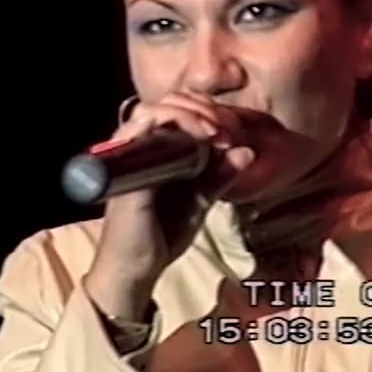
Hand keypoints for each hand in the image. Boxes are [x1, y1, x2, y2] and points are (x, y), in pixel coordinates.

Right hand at [84, 92, 310, 320]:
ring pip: (150, 111)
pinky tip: (195, 134)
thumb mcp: (201, 201)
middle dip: (200, 108)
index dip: (206, 110)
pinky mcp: (124, 170)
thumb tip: (247, 152)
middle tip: (224, 130)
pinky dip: (165, 124)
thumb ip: (220, 176)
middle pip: (164, 102)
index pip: (178, 109)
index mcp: (157, 150)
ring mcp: (128, 155)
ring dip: (186, 114)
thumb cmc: (163, 234)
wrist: (138, 269)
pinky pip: (137, 133)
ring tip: (213, 132)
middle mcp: (139, 147)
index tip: (231, 132)